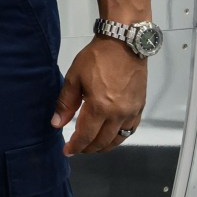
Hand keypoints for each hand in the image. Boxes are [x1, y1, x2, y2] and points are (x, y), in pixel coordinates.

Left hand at [52, 36, 146, 154]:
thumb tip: (57, 123)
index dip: (76, 146)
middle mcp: (118, 114)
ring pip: (118, 139)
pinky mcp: (140, 107)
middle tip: (77, 148)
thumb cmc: (97, 58)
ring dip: (104, 146)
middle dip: (88, 148)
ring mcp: (131, 112)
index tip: (67, 151)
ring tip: (92, 146)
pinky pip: (130, 130)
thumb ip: (66, 103)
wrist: (125, 44)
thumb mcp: (74, 78)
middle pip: (102, 141)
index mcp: (100, 107)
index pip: (86, 135)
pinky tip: (111, 136)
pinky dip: (120, 137)